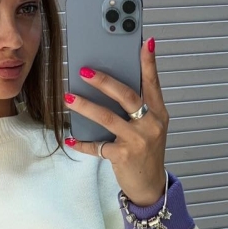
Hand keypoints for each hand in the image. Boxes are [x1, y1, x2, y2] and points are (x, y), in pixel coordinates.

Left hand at [63, 36, 168, 205]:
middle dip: (106, 81)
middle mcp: (151, 125)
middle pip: (128, 97)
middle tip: (85, 71)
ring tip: (68, 97)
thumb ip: (138, 107)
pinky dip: (83, 143)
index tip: (145, 42)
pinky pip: (98, 146)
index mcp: (159, 113)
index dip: (149, 63)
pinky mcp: (123, 156)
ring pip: (108, 118)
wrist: (149, 186)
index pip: (153, 83)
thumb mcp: (149, 127)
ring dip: (86, 107)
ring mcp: (138, 141)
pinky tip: (71, 139)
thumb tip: (112, 84)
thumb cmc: (146, 152)